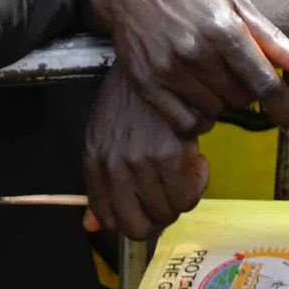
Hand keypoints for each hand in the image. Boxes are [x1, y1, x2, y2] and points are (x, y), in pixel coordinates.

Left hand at [81, 65, 208, 242]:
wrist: (152, 61)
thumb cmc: (129, 100)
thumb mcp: (103, 138)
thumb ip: (98, 184)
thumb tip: (90, 226)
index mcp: (94, 163)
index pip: (109, 220)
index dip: (133, 220)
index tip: (147, 208)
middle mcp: (114, 167)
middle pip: (140, 227)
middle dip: (159, 216)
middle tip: (170, 192)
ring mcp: (142, 163)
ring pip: (169, 212)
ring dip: (182, 197)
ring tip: (184, 170)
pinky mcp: (171, 156)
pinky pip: (190, 195)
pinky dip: (198, 183)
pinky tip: (195, 160)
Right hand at [87, 0, 288, 133]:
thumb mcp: (234, 2)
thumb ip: (273, 40)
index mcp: (223, 28)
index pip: (264, 82)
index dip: (286, 110)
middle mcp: (196, 51)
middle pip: (241, 99)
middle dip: (247, 92)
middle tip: (234, 72)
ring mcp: (169, 69)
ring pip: (215, 112)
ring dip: (222, 103)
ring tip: (211, 78)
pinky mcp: (147, 83)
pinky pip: (186, 122)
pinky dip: (198, 117)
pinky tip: (196, 97)